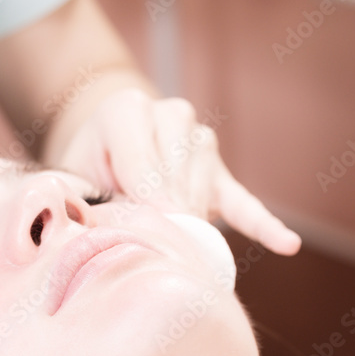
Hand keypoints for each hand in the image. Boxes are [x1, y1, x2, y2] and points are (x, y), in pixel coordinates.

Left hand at [53, 88, 301, 255]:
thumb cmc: (86, 170)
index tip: (150, 232)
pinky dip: (264, 226)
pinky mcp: (221, 175)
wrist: (109, 148)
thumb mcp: (69, 176)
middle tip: (146, 245)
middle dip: (161, 219)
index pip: (143, 166)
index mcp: (128, 110)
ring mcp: (202, 144)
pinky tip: (286, 244)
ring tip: (166, 242)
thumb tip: (95, 230)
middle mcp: (172, 116)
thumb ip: (80, 198)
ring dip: (186, 224)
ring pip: (203, 193)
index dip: (143, 206)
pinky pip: (244, 203)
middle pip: (175, 182)